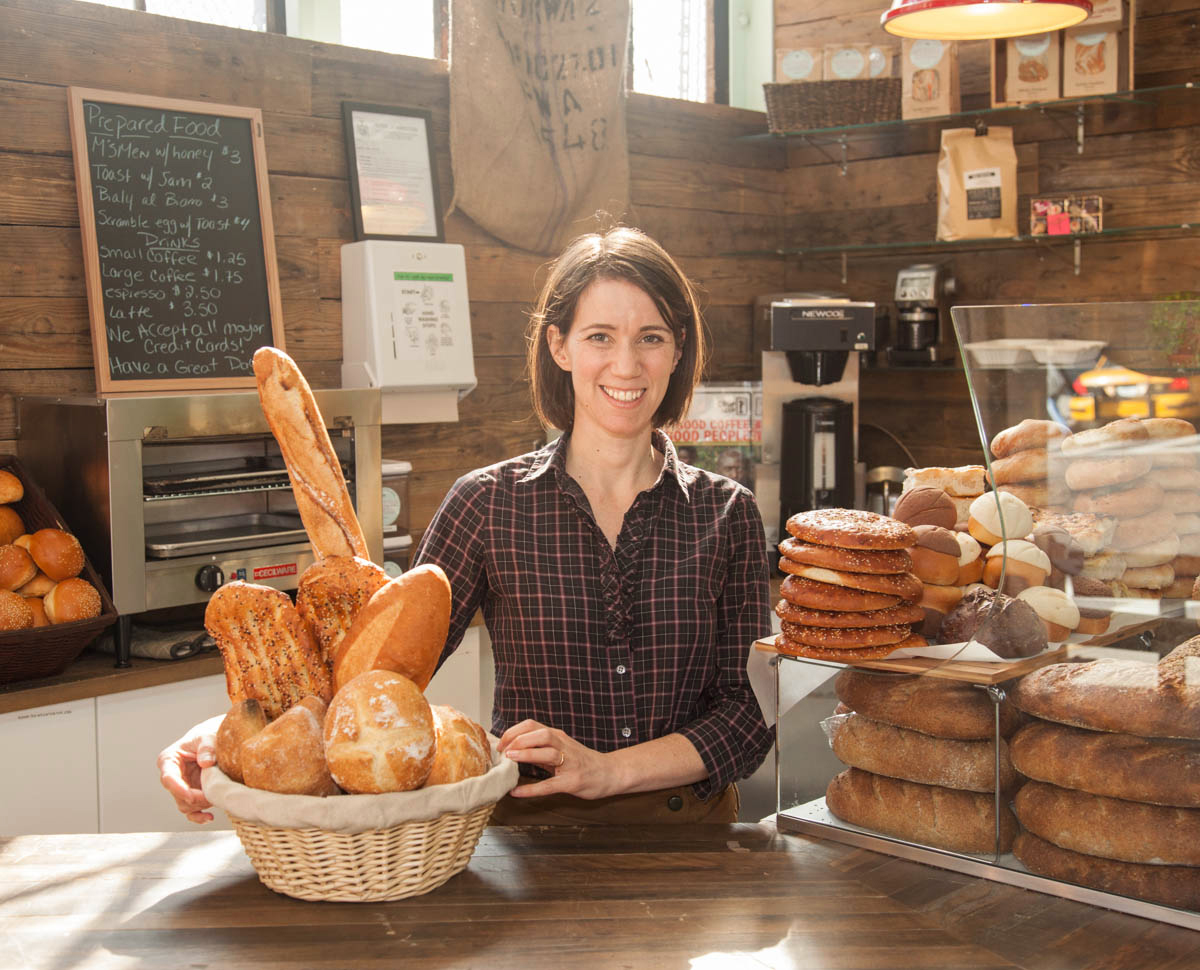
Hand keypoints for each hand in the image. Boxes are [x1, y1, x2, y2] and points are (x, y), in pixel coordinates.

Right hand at [157, 715, 221, 823]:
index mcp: (169, 760)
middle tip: (214, 794)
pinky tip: (209, 818)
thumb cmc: (208, 736)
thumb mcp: (208, 736)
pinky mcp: (191, 795)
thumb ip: (207, 746)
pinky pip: (190, 811)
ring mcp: (181, 787)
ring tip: (217, 797)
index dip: (178, 789)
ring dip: (200, 805)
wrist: (216, 740)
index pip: (168, 778)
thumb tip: (206, 762)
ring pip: (185, 805)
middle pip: (178, 795)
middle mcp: (172, 776)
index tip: (192, 795)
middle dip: (195, 798)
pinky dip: (198, 817)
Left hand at [497, 719, 621, 799]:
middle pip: (540, 733)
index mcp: (558, 737)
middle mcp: (563, 746)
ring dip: (526, 754)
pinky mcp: (572, 782)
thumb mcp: (561, 749)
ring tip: (510, 759)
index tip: (501, 742)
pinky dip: (531, 789)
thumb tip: (513, 749)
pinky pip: (549, 785)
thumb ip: (539, 748)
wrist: (609, 773)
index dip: (513, 731)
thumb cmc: (582, 761)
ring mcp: (569, 763)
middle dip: (518, 739)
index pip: (532, 725)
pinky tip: (517, 792)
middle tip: (502, 749)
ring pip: (547, 753)